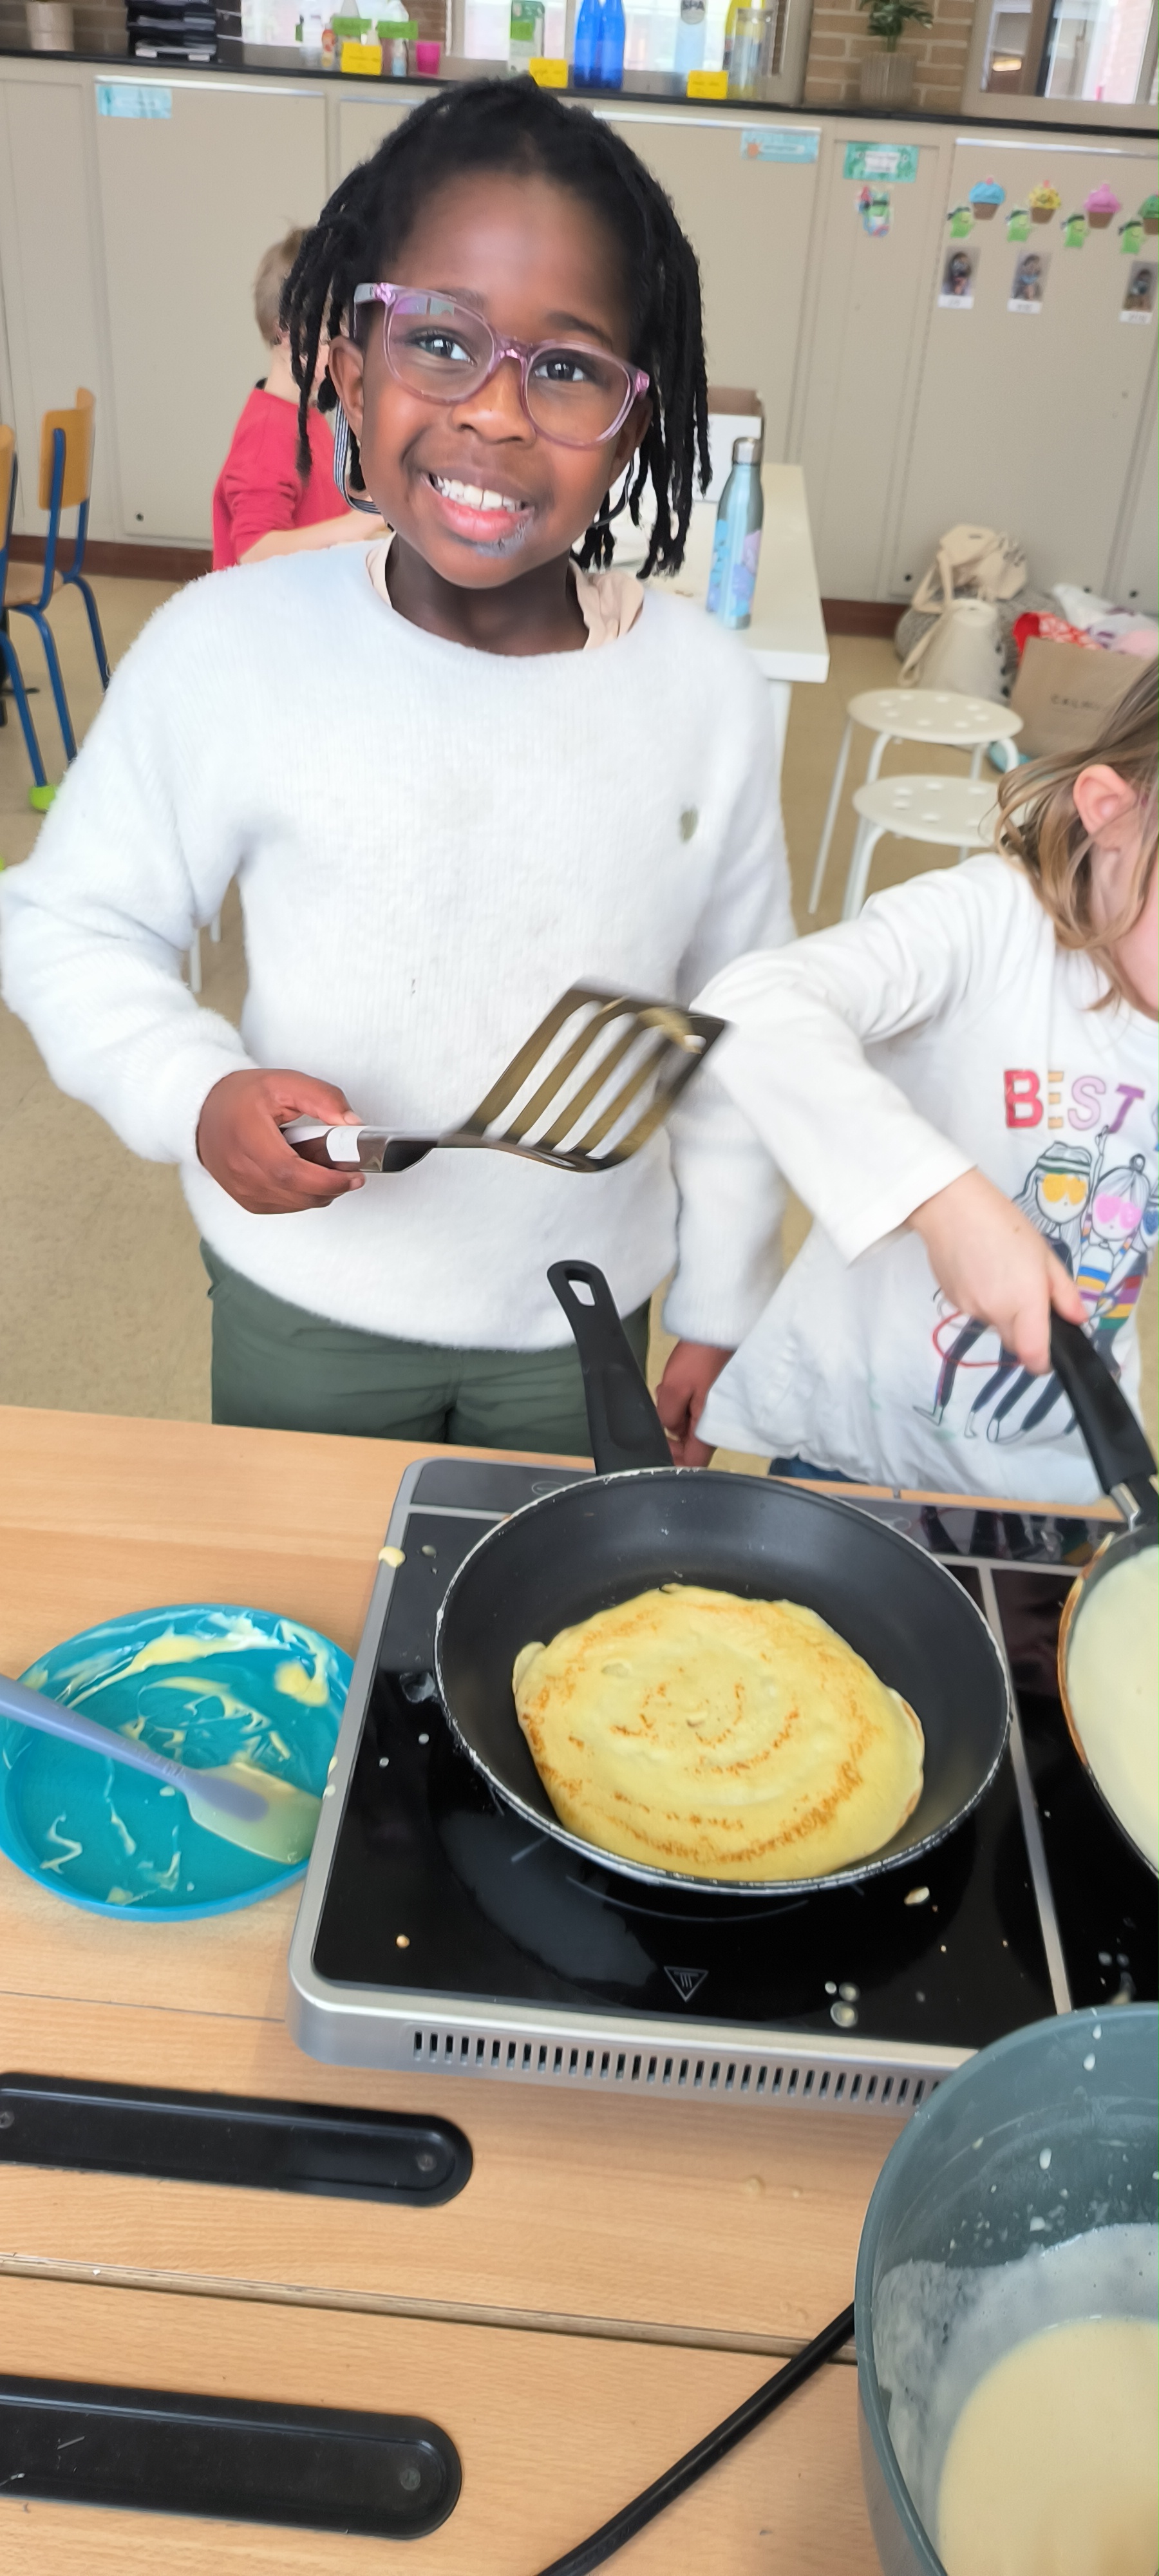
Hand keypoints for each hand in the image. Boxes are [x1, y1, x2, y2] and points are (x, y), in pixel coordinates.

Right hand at [197, 1068, 365, 1214]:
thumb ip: (323, 1099)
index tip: (353, 1174)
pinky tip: (306, 1177)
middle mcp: (240, 1169)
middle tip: (350, 1173)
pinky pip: (283, 1207)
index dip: (326, 1179)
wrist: (205, 1111)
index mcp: (248, 1138)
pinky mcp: (245, 1199)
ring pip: (293, 1205)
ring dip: (319, 1193)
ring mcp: (241, 1189)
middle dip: (331, 1187)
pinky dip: (302, 1197)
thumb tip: (353, 1125)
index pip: (290, 1172)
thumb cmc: (243, 1097)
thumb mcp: (285, 1083)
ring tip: (327, 1169)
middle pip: (295, 1194)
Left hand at [654, 1341, 732, 1465]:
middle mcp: (715, 1425)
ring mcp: (715, 1412)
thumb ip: (667, 1418)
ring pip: (689, 1428)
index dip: (673, 1461)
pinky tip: (672, 1388)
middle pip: (690, 1446)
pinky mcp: (712, 1399)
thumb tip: (669, 1429)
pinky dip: (679, 1404)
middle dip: (669, 1433)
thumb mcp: (673, 1390)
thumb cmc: (700, 1358)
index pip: (692, 1463)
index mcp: (708, 1429)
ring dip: (673, 1416)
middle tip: (660, 1413)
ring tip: (666, 1393)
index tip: (659, 1446)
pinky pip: (693, 1412)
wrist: (718, 1330)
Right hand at [910, 1168, 1085, 1376]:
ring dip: (1001, 1311)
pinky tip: (978, 1270)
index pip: (1032, 1355)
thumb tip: (1077, 1320)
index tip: (1047, 1355)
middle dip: (1023, 1331)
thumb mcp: (1045, 1255)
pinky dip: (981, 1299)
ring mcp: (969, 1309)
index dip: (1042, 1362)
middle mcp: (995, 1313)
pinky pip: (973, 1310)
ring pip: (993, 1324)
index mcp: (1024, 1302)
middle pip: (1013, 1342)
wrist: (951, 1207)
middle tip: (1025, 1297)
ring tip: (998, 1273)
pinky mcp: (951, 1301)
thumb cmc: (1006, 1225)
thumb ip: (1064, 1293)